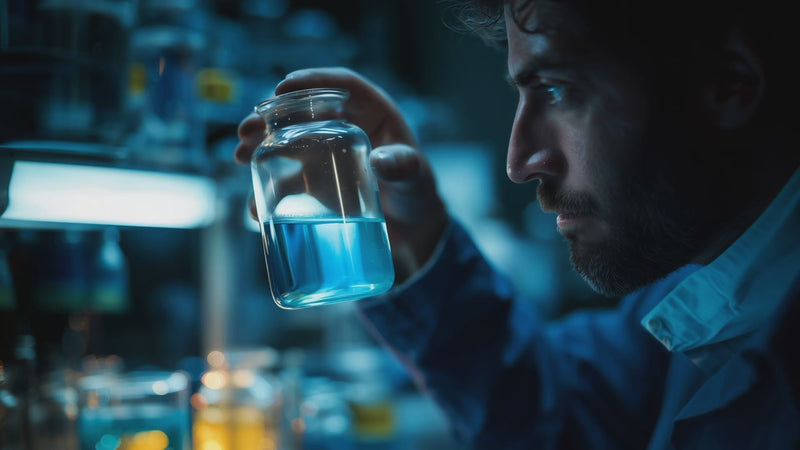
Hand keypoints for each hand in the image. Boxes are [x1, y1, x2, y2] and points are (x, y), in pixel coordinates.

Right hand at [235, 67, 448, 282]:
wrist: (415, 233)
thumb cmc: (419, 196)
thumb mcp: (416, 180)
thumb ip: (404, 168)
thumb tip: (381, 161)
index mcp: (375, 115)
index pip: (343, 86)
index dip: (312, 80)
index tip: (282, 86)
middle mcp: (348, 129)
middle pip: (305, 112)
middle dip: (272, 116)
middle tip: (247, 130)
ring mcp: (330, 156)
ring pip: (289, 142)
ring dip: (261, 146)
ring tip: (240, 156)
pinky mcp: (319, 184)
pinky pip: (289, 180)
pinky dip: (269, 189)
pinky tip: (256, 205)